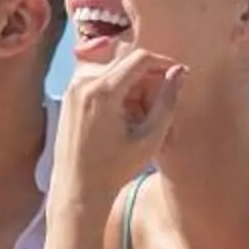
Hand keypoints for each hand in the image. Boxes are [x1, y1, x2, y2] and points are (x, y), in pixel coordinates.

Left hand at [56, 49, 187, 198]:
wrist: (78, 190)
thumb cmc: (114, 170)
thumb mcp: (149, 138)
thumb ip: (167, 102)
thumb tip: (179, 72)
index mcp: (102, 91)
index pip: (140, 58)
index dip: (164, 62)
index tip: (179, 75)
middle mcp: (83, 83)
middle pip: (126, 64)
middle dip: (148, 79)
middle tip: (161, 105)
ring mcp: (73, 88)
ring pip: (114, 72)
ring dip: (133, 87)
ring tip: (143, 117)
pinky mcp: (69, 97)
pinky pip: (100, 81)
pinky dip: (118, 92)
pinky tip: (126, 118)